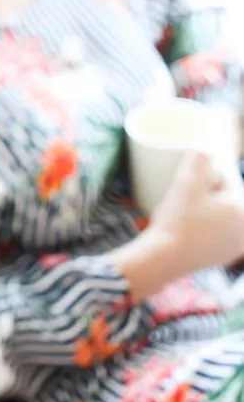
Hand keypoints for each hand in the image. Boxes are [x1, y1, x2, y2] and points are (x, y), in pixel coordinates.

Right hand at [112, 151, 243, 300]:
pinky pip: (218, 233)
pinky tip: (190, 229)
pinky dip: (207, 228)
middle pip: (227, 198)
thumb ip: (198, 158)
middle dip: (209, 193)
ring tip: (184, 211)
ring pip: (222, 216)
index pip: (229, 179)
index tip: (190, 180)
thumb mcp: (186, 182)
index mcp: (240, 208)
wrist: (165, 257)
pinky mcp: (223, 257)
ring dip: (208, 210)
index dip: (208, 175)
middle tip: (185, 195)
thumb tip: (203, 144)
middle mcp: (243, 229)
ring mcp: (235, 246)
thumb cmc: (178, 219)